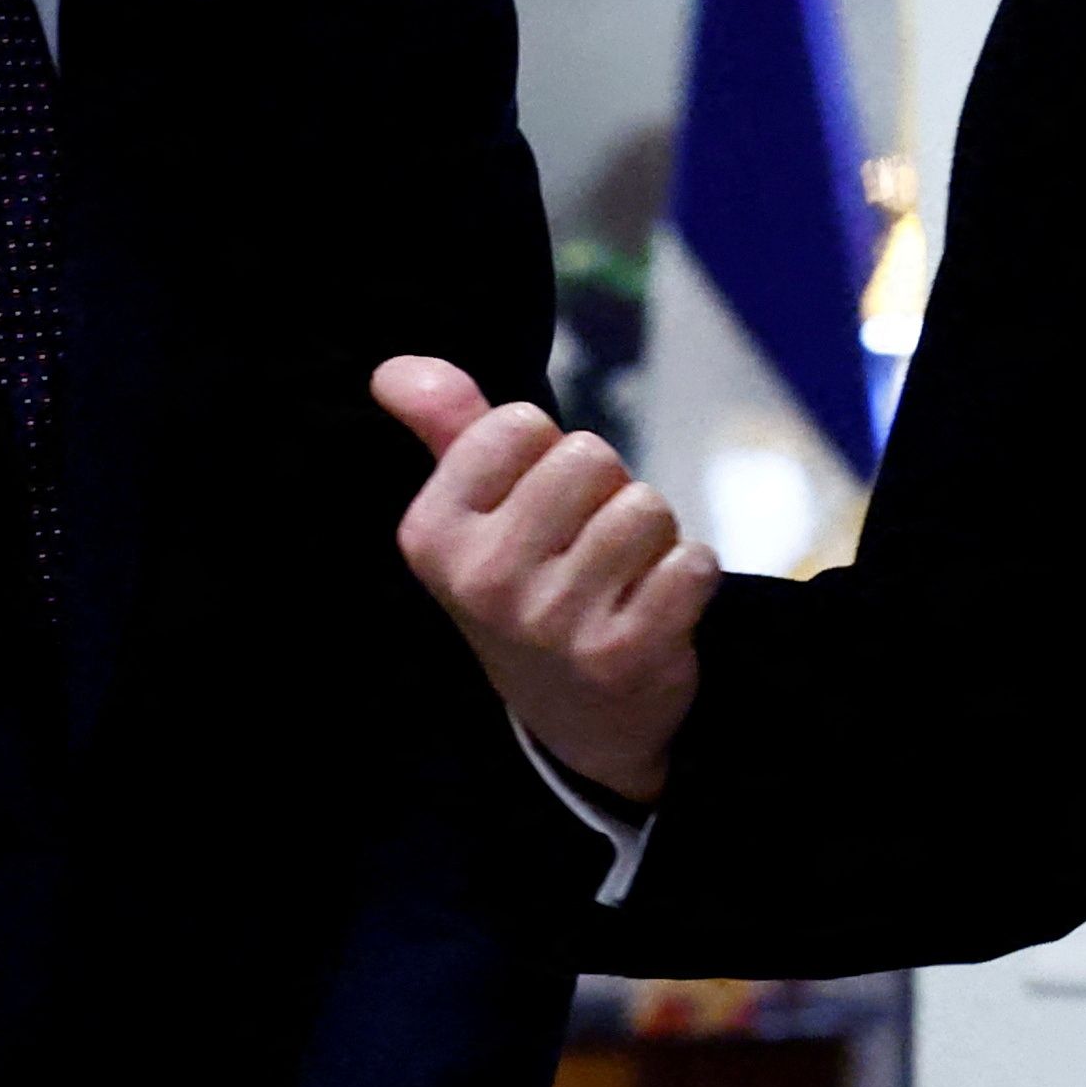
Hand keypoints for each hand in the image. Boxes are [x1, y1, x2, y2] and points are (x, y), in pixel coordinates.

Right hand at [369, 355, 716, 802]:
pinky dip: (690, 573)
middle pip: (589, 457)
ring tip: (622, 576)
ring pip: (644, 507)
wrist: (574, 716)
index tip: (535, 503)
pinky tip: (657, 606)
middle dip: (606, 487)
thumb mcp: (473, 511)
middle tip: (586, 543)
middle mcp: (483, 581)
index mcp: (432, 535)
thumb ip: (445, 428)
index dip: (546, 451)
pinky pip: (691, 563)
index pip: (519, 423)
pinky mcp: (624, 655)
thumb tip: (394, 369)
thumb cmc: (529, 583)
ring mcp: (553, 623)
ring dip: (652, 534)